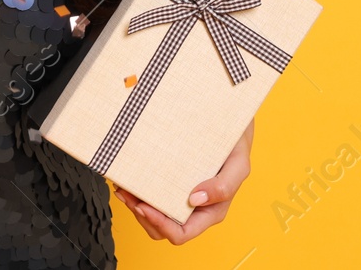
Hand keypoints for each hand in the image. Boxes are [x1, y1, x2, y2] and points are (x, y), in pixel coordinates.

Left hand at [114, 118, 252, 243]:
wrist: (227, 126)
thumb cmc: (235, 147)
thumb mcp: (238, 165)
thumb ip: (224, 186)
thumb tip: (196, 201)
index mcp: (210, 212)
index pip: (182, 234)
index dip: (160, 225)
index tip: (143, 205)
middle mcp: (194, 210)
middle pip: (161, 228)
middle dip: (140, 214)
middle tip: (125, 193)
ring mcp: (180, 198)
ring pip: (152, 216)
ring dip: (134, 204)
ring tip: (122, 187)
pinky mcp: (170, 185)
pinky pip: (150, 197)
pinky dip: (136, 192)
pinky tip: (127, 179)